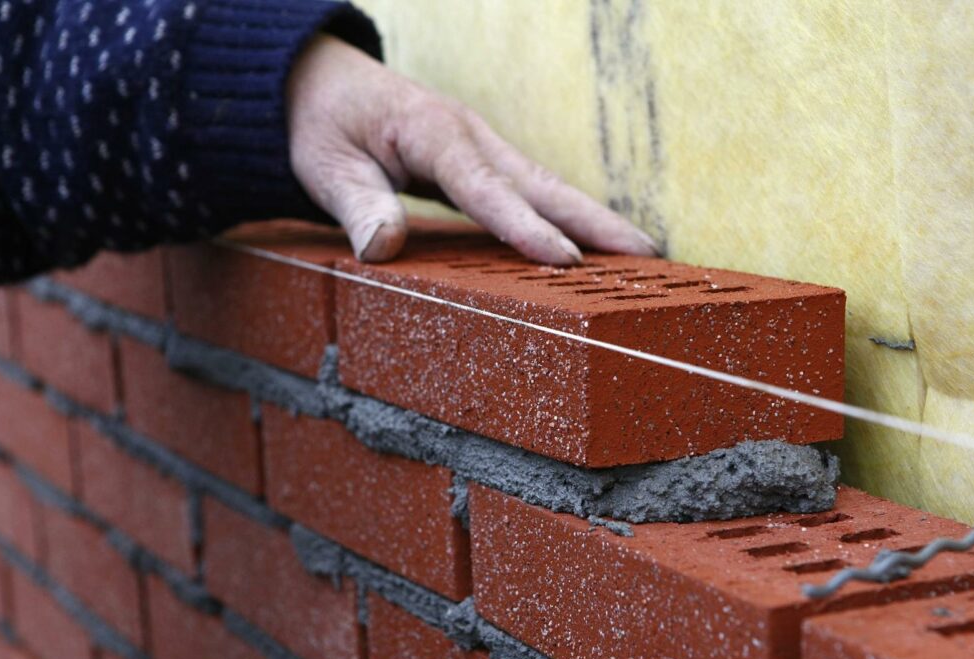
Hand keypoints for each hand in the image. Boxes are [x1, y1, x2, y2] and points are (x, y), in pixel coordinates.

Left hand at [286, 36, 660, 263]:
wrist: (326, 83)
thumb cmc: (326, 125)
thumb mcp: (326, 166)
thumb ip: (358, 205)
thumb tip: (383, 250)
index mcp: (434, 134)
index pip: (485, 187)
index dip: (525, 226)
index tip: (564, 260)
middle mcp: (471, 138)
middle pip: (542, 183)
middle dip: (596, 221)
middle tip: (648, 256)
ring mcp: (484, 148)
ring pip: (548, 187)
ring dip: (596, 222)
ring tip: (645, 258)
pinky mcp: (485, 163)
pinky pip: (533, 194)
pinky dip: (569, 219)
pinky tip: (595, 248)